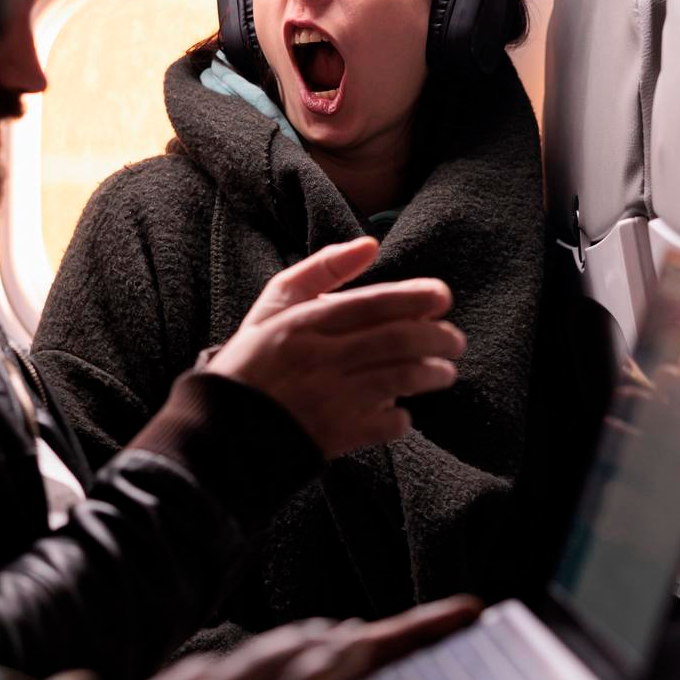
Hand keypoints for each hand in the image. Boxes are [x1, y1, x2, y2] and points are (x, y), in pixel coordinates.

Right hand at [206, 237, 463, 456]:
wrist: (224, 428)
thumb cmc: (256, 360)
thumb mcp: (276, 305)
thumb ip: (321, 269)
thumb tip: (370, 243)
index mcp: (304, 323)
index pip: (373, 304)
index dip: (415, 299)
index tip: (442, 298)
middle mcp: (320, 358)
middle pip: (396, 339)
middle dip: (437, 337)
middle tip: (455, 340)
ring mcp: (330, 399)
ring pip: (400, 378)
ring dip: (433, 373)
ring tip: (445, 371)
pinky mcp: (337, 436)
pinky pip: (387, 424)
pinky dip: (403, 416)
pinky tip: (402, 410)